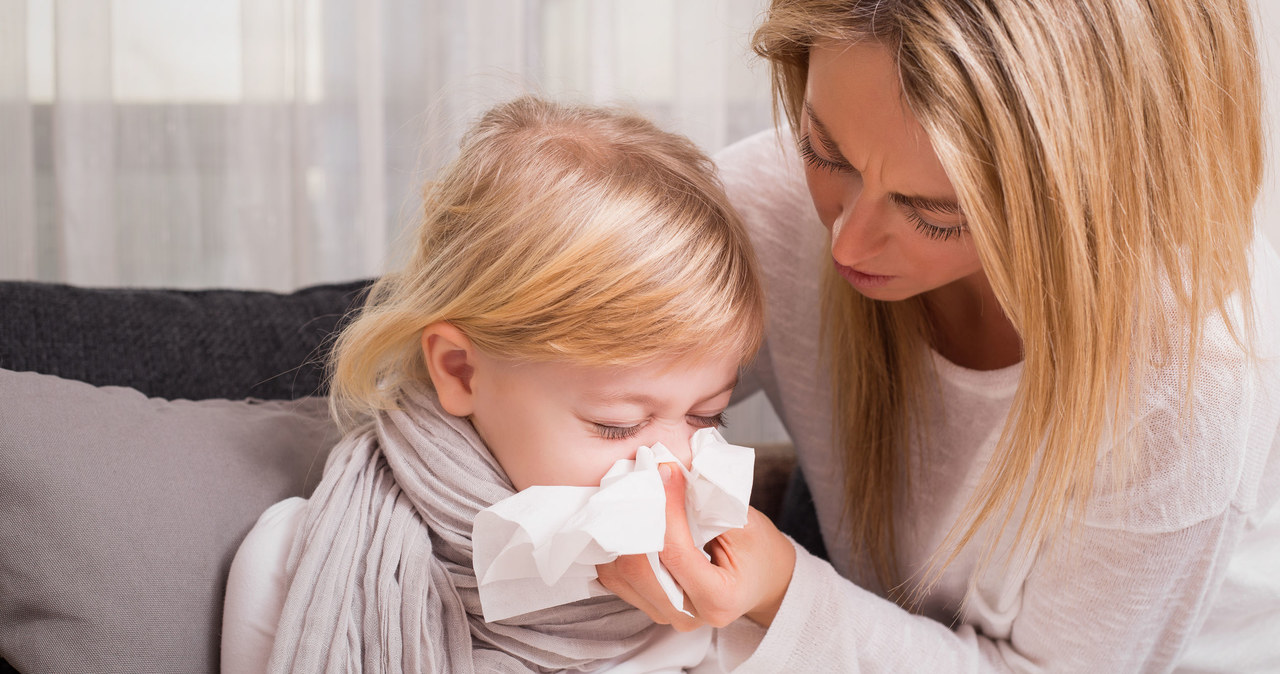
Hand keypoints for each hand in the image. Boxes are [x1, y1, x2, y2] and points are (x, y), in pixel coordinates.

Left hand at [596, 463, 796, 629]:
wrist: (763, 580)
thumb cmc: (758, 550)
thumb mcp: (745, 524)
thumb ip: (707, 506)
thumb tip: (668, 474)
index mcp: (719, 599)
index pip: (676, 553)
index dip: (666, 509)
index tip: (665, 472)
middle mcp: (688, 616)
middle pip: (640, 569)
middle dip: (636, 520)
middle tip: (641, 479)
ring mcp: (664, 614)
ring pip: (621, 575)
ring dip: (619, 533)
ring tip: (632, 496)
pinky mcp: (648, 606)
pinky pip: (616, 579)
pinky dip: (615, 547)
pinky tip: (624, 520)